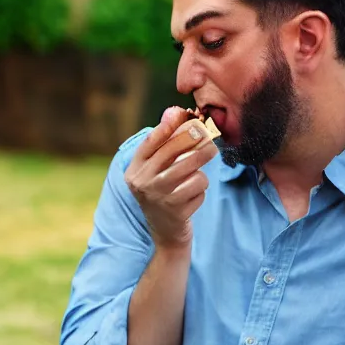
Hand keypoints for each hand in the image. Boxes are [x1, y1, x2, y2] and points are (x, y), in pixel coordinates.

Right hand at [125, 107, 217, 248]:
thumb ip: (163, 143)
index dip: (167, 126)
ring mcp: (159, 198)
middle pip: (175, 151)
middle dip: (197, 141)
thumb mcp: (155, 171)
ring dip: (201, 171)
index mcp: (134, 171)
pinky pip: (200, 189)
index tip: (183, 114)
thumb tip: (173, 111)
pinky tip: (192, 197)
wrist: (165, 233)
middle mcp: (143, 183)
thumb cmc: (162, 194)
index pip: (150, 142)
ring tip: (198, 175)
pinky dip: (201, 191)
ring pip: (193, 170)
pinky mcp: (176, 211)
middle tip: (210, 140)